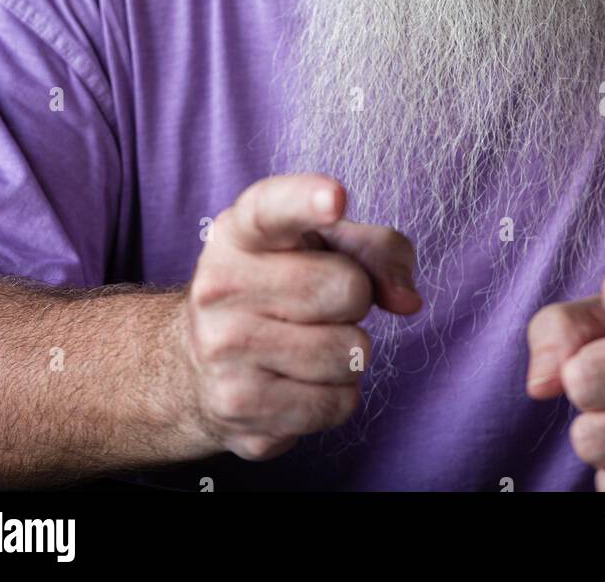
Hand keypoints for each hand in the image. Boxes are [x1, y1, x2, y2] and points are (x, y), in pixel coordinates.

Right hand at [181, 173, 420, 460]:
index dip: (307, 200)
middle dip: (354, 298)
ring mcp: (223, 349)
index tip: (335, 197)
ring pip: (349, 351)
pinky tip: (298, 381)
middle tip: (319, 303)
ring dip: (347, 351)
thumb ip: (375, 250)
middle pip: (347, 287)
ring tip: (305, 342)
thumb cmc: (280, 287)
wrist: (198, 365)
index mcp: (240, 232)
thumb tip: (406, 300)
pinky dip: (336, 394)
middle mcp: (220, 285)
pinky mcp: (239, 407)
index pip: (272, 208)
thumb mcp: (321, 247)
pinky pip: (338, 403)